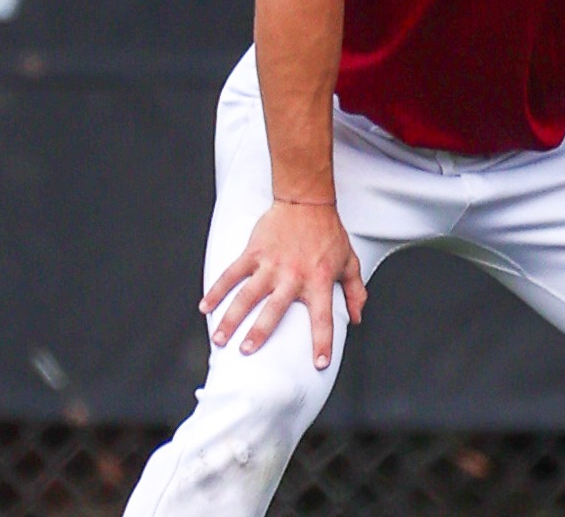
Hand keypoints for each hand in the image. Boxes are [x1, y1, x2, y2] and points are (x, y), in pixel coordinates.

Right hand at [200, 201, 367, 367]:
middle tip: (247, 352)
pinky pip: (232, 274)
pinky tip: (205, 307)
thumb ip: (355, 291)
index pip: (323, 318)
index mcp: (318, 281)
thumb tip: (359, 317)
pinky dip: (217, 290)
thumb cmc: (329, 234)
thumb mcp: (349, 262)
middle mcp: (293, 276)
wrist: (307, 201)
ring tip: (220, 339)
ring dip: (231, 317)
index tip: (319, 363)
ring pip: (247, 295)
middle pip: (274, 309)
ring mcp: (270, 264)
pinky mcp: (253, 253)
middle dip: (260, 332)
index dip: (322, 342)